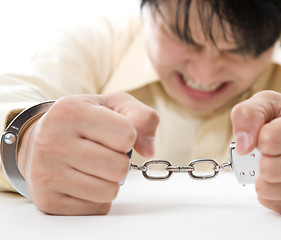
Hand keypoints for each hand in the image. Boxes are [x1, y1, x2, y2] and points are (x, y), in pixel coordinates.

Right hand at [17, 92, 158, 214]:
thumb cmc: (84, 121)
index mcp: (71, 111)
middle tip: (105, 152)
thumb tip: (149, 150)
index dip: (129, 136)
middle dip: (121, 161)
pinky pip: (97, 208)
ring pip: (109, 191)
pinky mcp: (48, 200)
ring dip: (111, 181)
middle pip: (119, 167)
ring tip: (94, 166)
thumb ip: (143, 117)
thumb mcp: (114, 105)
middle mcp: (52, 141)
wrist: (39, 140)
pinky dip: (98, 197)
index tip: (114, 133)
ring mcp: (46, 173)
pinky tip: (83, 180)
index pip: (127, 134)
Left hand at [231, 90, 280, 215]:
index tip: (269, 132)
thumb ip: (248, 114)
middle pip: (270, 169)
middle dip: (261, 159)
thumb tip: (243, 146)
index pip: (270, 140)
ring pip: (271, 190)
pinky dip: (271, 193)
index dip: (260, 137)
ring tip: (276, 163)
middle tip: (271, 151)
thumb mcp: (269, 103)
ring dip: (263, 177)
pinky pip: (277, 206)